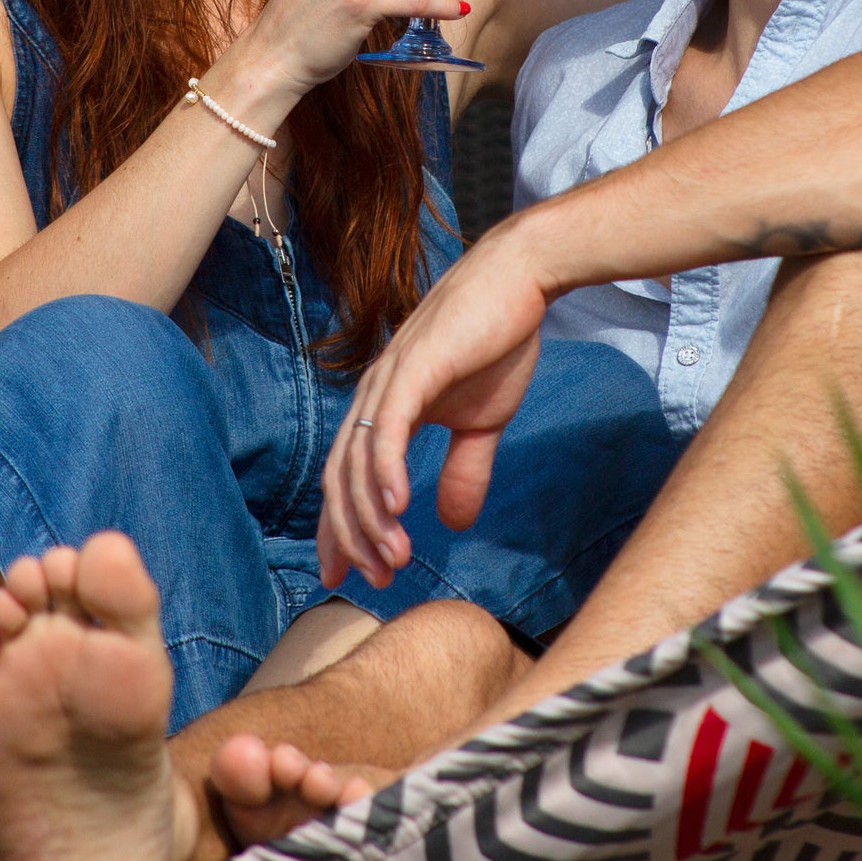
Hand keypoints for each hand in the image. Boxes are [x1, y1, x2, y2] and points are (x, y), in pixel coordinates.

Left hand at [316, 222, 552, 589]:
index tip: (346, 576)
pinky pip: (389, 425)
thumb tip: (452, 521)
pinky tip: (398, 506)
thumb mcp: (483, 422)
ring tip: (394, 557)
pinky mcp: (414, 365)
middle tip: (376, 580)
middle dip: (352, 535)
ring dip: (372, 515)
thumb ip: (464, 469)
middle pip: (341, 477)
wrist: (520, 280)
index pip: (346, 477)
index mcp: (384, 407)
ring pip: (359, 459)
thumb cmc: (498, 341)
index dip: (342, 528)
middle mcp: (373, 394)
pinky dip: (386, 468)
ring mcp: (389, 378)